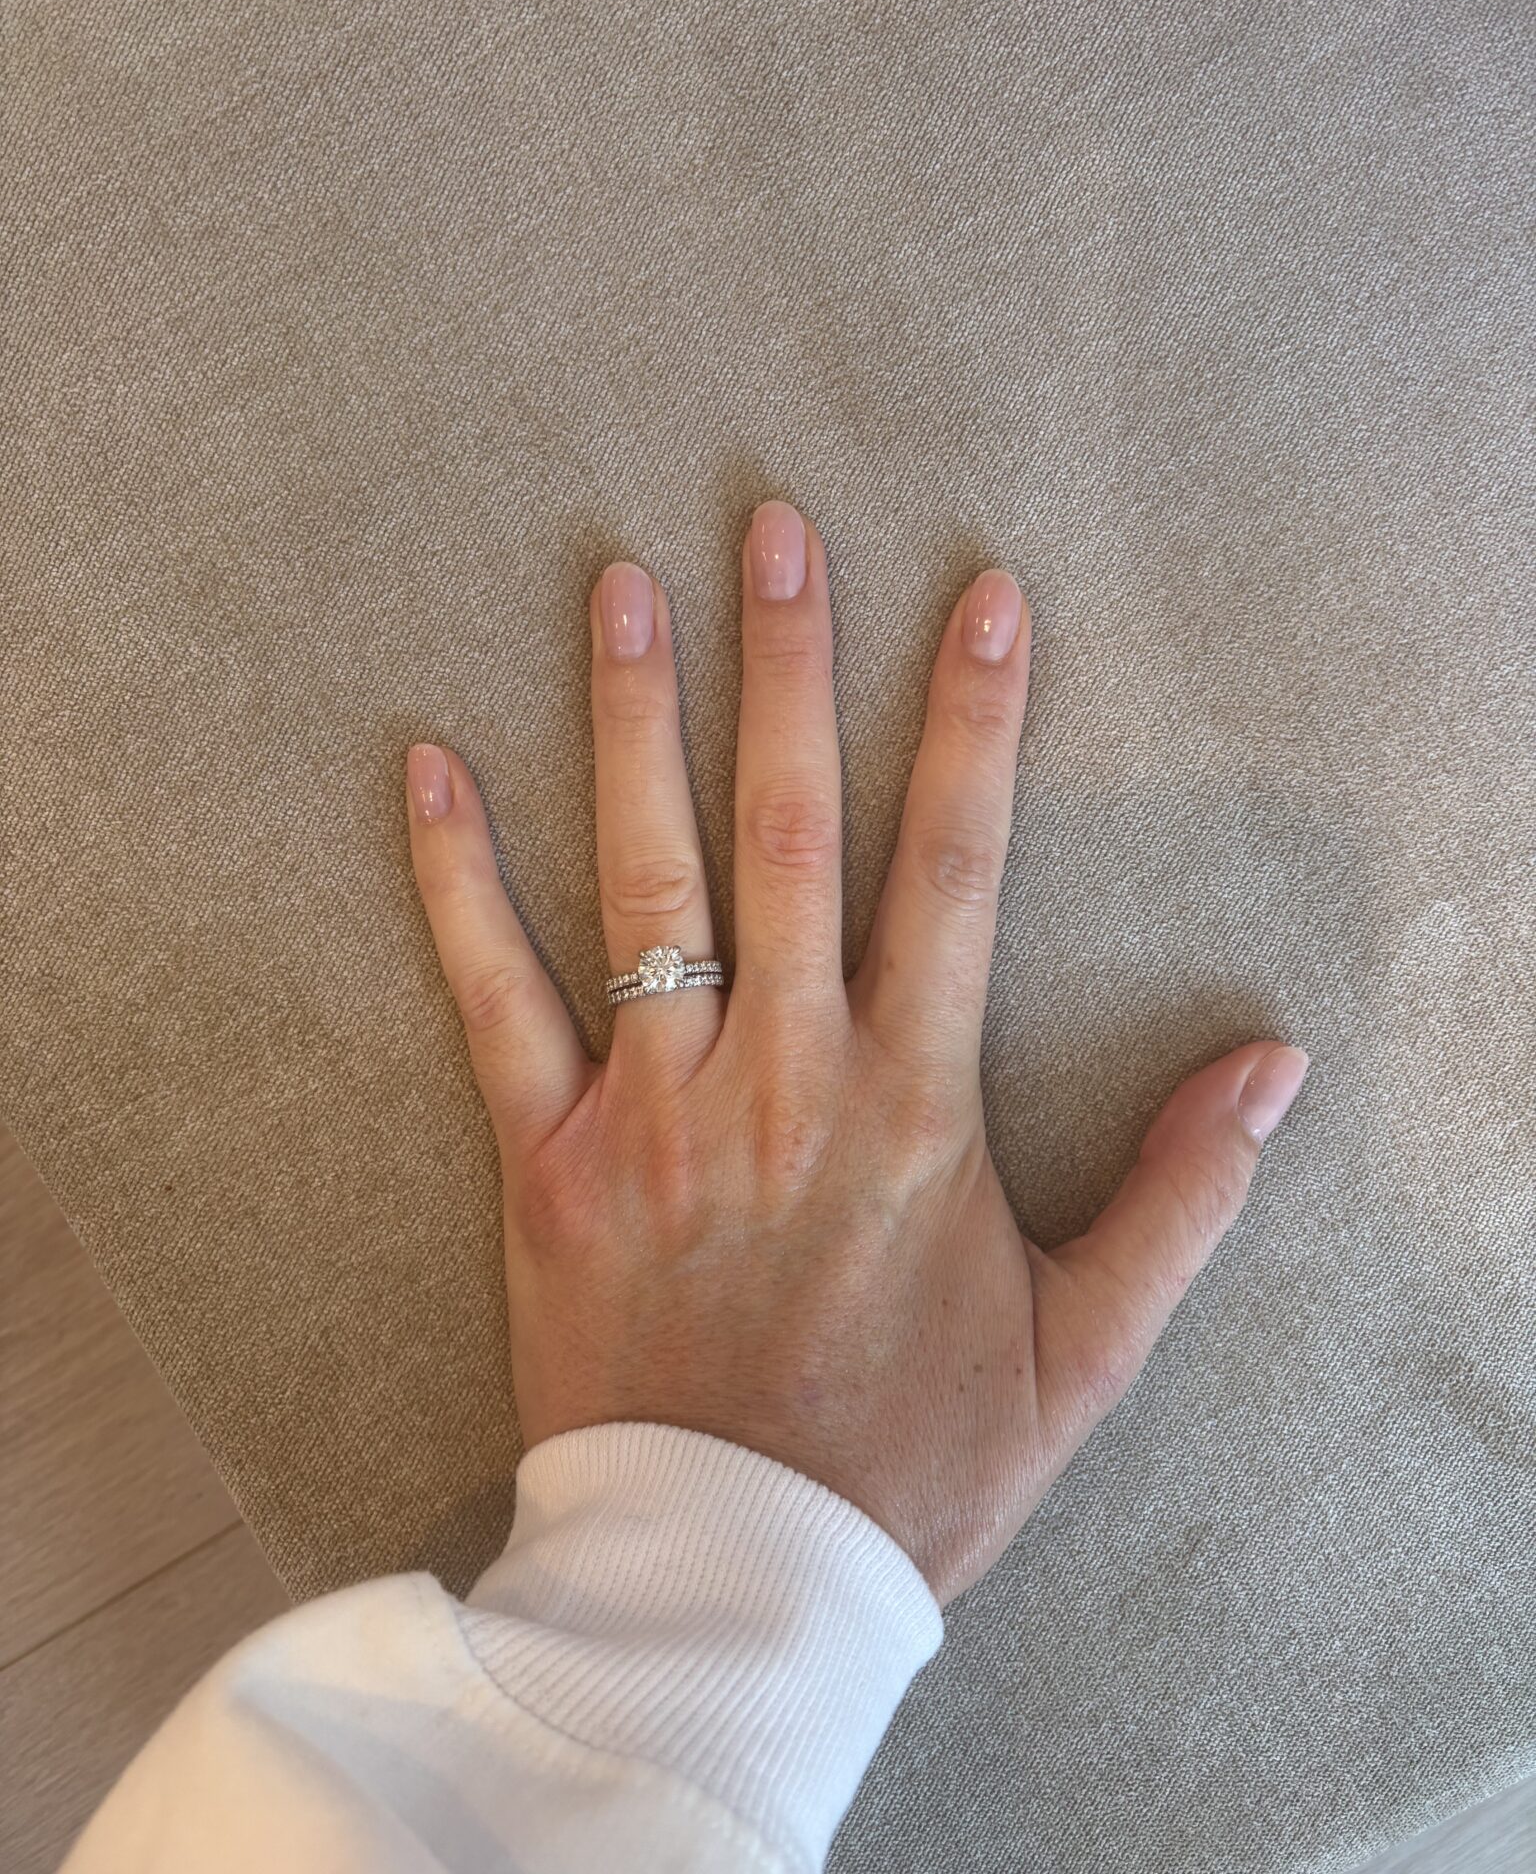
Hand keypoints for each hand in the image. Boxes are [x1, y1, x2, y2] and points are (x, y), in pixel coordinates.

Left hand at [404, 500, 1308, 1602]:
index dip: (976, 724)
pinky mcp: (548, 1161)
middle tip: (773, 528)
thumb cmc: (916, 1464)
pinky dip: (455, 883)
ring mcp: (657, 1109)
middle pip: (790, 831)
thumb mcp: (1086, 1348)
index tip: (983, 596)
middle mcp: (787, 1074)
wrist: (738, 1581)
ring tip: (618, 584)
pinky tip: (426, 766)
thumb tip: (1274, 1066)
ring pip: (646, 882)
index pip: (958, 869)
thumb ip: (1183, 1198)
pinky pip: (491, 1000)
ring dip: (633, 723)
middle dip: (790, 667)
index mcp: (916, 1104)